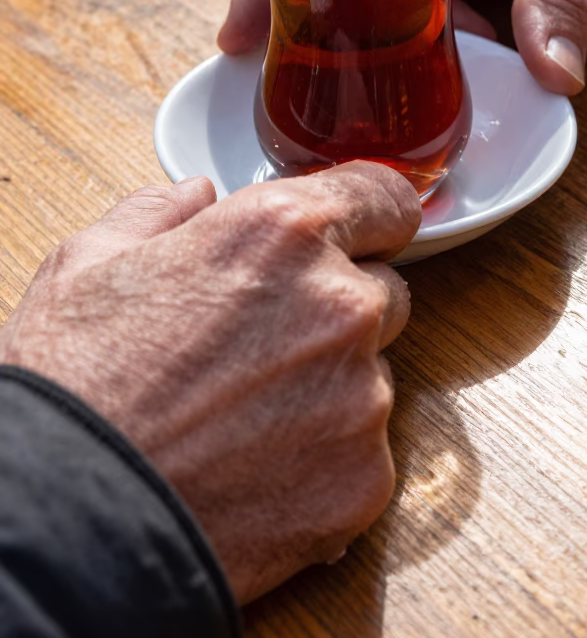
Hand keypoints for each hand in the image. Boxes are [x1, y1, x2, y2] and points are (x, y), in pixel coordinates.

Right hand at [0, 163, 420, 601]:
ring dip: (329, 386)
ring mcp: (362, 395)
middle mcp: (341, 304)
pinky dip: (324, 458)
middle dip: (336, 307)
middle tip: (261, 343)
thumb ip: (162, 212)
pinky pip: (364, 452)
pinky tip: (255, 469)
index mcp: (283, 232)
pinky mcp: (365, 478)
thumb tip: (199, 196)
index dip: (367, 216)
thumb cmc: (75, 385)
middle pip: (380, 289)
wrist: (70, 520)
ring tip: (244, 417)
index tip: (352, 237)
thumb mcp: (90, 262)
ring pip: (371, 374)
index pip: (385, 198)